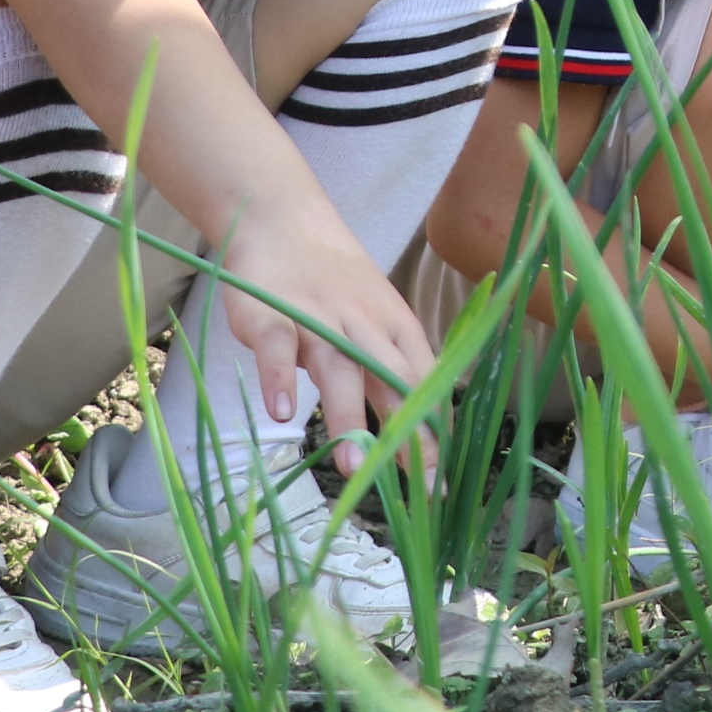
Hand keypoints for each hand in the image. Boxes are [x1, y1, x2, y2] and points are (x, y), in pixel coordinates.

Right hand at [213, 203, 440, 474]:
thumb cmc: (337, 285)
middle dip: (405, 436)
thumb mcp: (378, 321)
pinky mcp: (272, 316)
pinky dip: (278, 378)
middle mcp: (364, 326)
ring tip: (350, 468)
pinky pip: (277, 348)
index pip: (424, 385)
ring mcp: (318, 320)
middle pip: (390, 382)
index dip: (434, 434)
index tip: (440, 486)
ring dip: (346, 418)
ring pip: (338, 370)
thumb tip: (422, 432)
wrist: (284, 223)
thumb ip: (394, 369)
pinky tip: (280, 413)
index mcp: (397, 329)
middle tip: (417, 489)